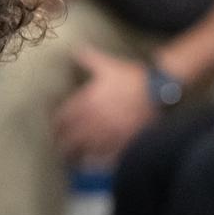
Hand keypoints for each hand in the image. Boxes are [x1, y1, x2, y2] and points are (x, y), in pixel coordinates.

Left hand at [53, 48, 153, 163]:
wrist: (158, 91)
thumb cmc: (132, 77)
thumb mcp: (108, 65)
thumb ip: (88, 58)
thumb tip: (74, 50)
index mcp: (86, 102)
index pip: (62, 120)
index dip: (56, 127)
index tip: (55, 130)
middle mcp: (93, 121)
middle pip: (69, 141)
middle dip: (62, 146)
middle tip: (60, 149)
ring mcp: (107, 135)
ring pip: (84, 153)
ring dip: (76, 157)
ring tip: (73, 160)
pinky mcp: (121, 144)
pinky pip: (103, 159)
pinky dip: (96, 163)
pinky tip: (93, 164)